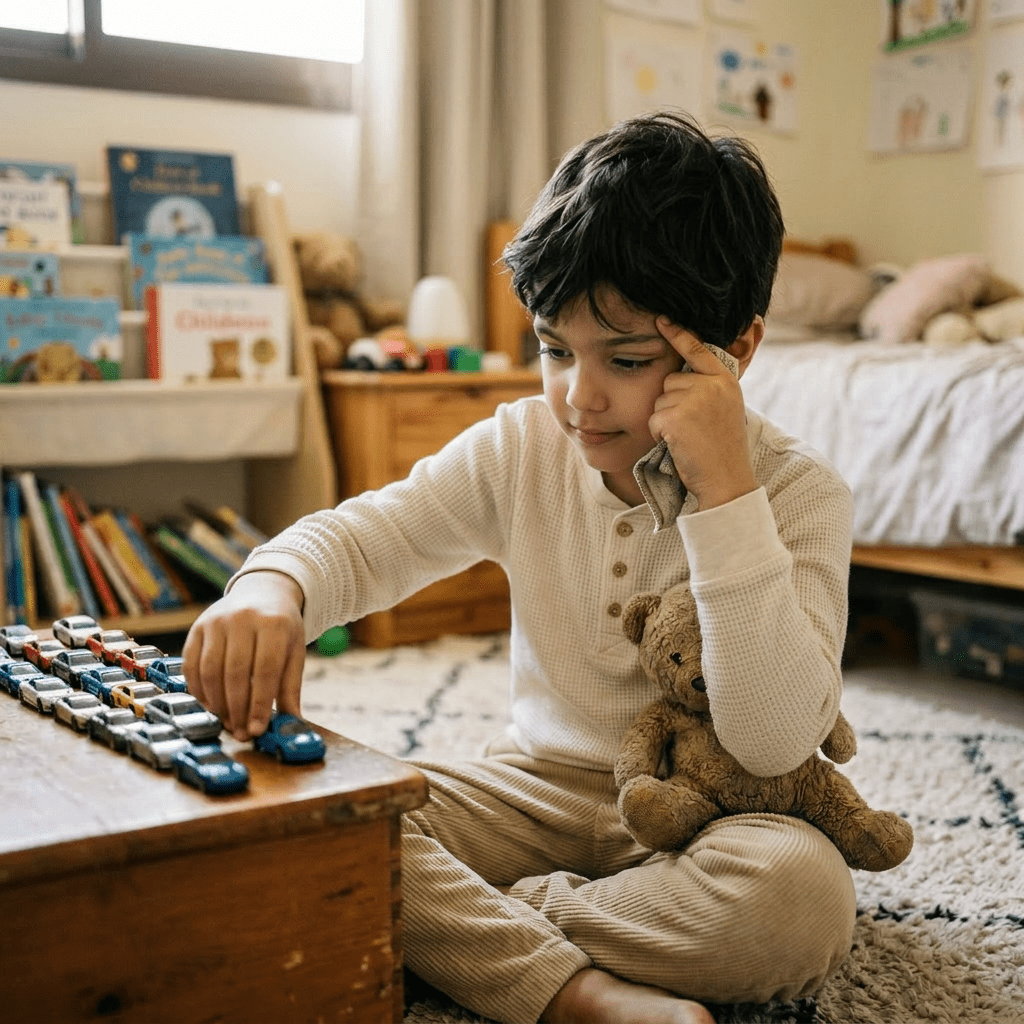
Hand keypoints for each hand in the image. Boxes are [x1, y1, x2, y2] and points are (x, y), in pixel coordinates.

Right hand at [183, 570, 305, 740]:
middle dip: (237, 709)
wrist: (262, 592)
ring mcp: (217, 621)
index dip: (260, 703)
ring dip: (217, 703)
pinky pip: (191, 665)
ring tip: (227, 722)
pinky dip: (198, 690)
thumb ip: (290, 687)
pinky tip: (210, 706)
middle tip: (240, 733)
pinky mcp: (197, 627)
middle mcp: (243, 618)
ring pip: (211, 671)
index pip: (266, 670)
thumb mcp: (294, 652)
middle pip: (236, 672)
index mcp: (274, 623)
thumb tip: (291, 724)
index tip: (257, 729)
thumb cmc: (281, 629)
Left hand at [649, 316, 756, 509]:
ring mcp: (693, 400)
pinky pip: (653, 419)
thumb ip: (709, 389)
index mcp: (726, 381)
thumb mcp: (725, 410)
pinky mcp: (675, 417)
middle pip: (670, 380)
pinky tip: (678, 445)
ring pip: (659, 400)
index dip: (678, 334)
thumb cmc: (722, 450)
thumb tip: (680, 375)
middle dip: (672, 403)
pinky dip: (659, 435)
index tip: (661, 319)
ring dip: (666, 420)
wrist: (727, 481)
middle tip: (692, 429)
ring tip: (688, 438)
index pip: (699, 350)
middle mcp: (711, 385)